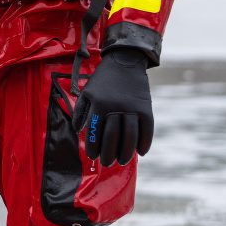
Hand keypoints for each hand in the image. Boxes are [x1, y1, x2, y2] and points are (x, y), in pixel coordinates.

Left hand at [72, 48, 153, 165]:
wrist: (124, 62)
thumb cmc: (102, 80)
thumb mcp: (87, 92)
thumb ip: (80, 111)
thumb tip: (78, 131)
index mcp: (99, 103)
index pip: (95, 132)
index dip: (94, 147)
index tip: (93, 157)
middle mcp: (116, 107)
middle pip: (113, 137)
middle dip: (109, 153)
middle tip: (107, 163)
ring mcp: (132, 107)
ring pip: (130, 136)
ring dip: (127, 152)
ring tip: (122, 161)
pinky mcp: (146, 108)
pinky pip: (147, 129)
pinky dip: (145, 142)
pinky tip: (141, 152)